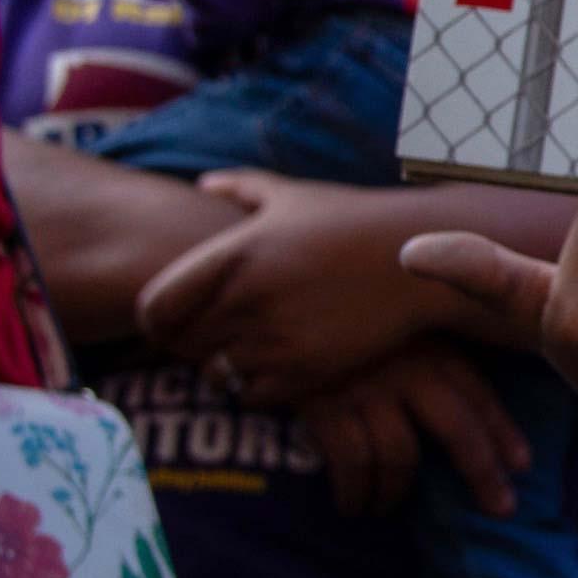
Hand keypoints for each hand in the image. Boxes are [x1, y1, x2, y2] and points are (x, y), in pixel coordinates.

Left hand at [135, 172, 448, 402]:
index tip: (174, 323)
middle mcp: (247, 296)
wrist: (422, 259)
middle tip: (220, 337)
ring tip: (255, 350)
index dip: (156, 321)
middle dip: (196, 343)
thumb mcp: (298, 195)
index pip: (155, 307)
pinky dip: (260, 386)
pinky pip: (254, 394)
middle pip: (183, 344)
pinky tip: (283, 364)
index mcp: (235, 252)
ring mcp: (276, 337)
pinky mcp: (306, 369)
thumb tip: (204, 184)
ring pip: (217, 372)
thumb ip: (243, 188)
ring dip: (229, 365)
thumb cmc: (357, 221)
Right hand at [297, 343, 529, 518]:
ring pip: (401, 456)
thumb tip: (460, 405)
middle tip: (502, 509)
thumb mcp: (392, 327)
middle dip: (482, 472)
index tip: (522, 465)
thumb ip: (427, 355)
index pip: (478, 393)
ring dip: (396, 493)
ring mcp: (367, 388)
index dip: (503, 432)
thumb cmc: (337, 320)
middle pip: (457, 428)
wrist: (268, 308)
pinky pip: (351, 464)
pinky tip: (353, 505)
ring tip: (386, 509)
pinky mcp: (325, 407)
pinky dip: (355, 492)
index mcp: (429, 345)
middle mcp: (406, 367)